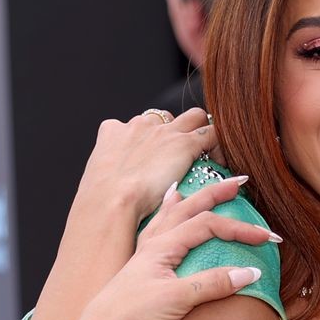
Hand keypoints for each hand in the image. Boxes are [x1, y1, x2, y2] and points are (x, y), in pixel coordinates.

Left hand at [65, 176, 272, 319]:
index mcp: (161, 246)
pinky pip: (154, 237)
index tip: (268, 238)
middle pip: (187, 210)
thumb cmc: (131, 318)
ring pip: (167, 220)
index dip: (240, 229)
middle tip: (238, 182)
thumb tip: (251, 272)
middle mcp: (152, 247)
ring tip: (186, 188)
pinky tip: (161, 223)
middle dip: (214, 194)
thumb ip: (213, 284)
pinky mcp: (139, 276)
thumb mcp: (177, 300)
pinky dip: (162, 224)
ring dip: (183, 203)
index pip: (208, 225)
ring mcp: (143, 260)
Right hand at [76, 107, 218, 221]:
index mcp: (113, 131)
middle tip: (183, 159)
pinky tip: (220, 162)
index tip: (157, 158)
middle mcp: (139, 125)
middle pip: (166, 117)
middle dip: (176, 132)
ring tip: (207, 156)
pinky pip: (211, 133)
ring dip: (201, 132)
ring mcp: (163, 132)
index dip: (151, 140)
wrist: (111, 200)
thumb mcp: (99, 184)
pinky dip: (218, 145)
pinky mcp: (184, 143)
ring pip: (194, 117)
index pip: (137, 125)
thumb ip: (109, 179)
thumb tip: (113, 192)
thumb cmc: (101, 202)